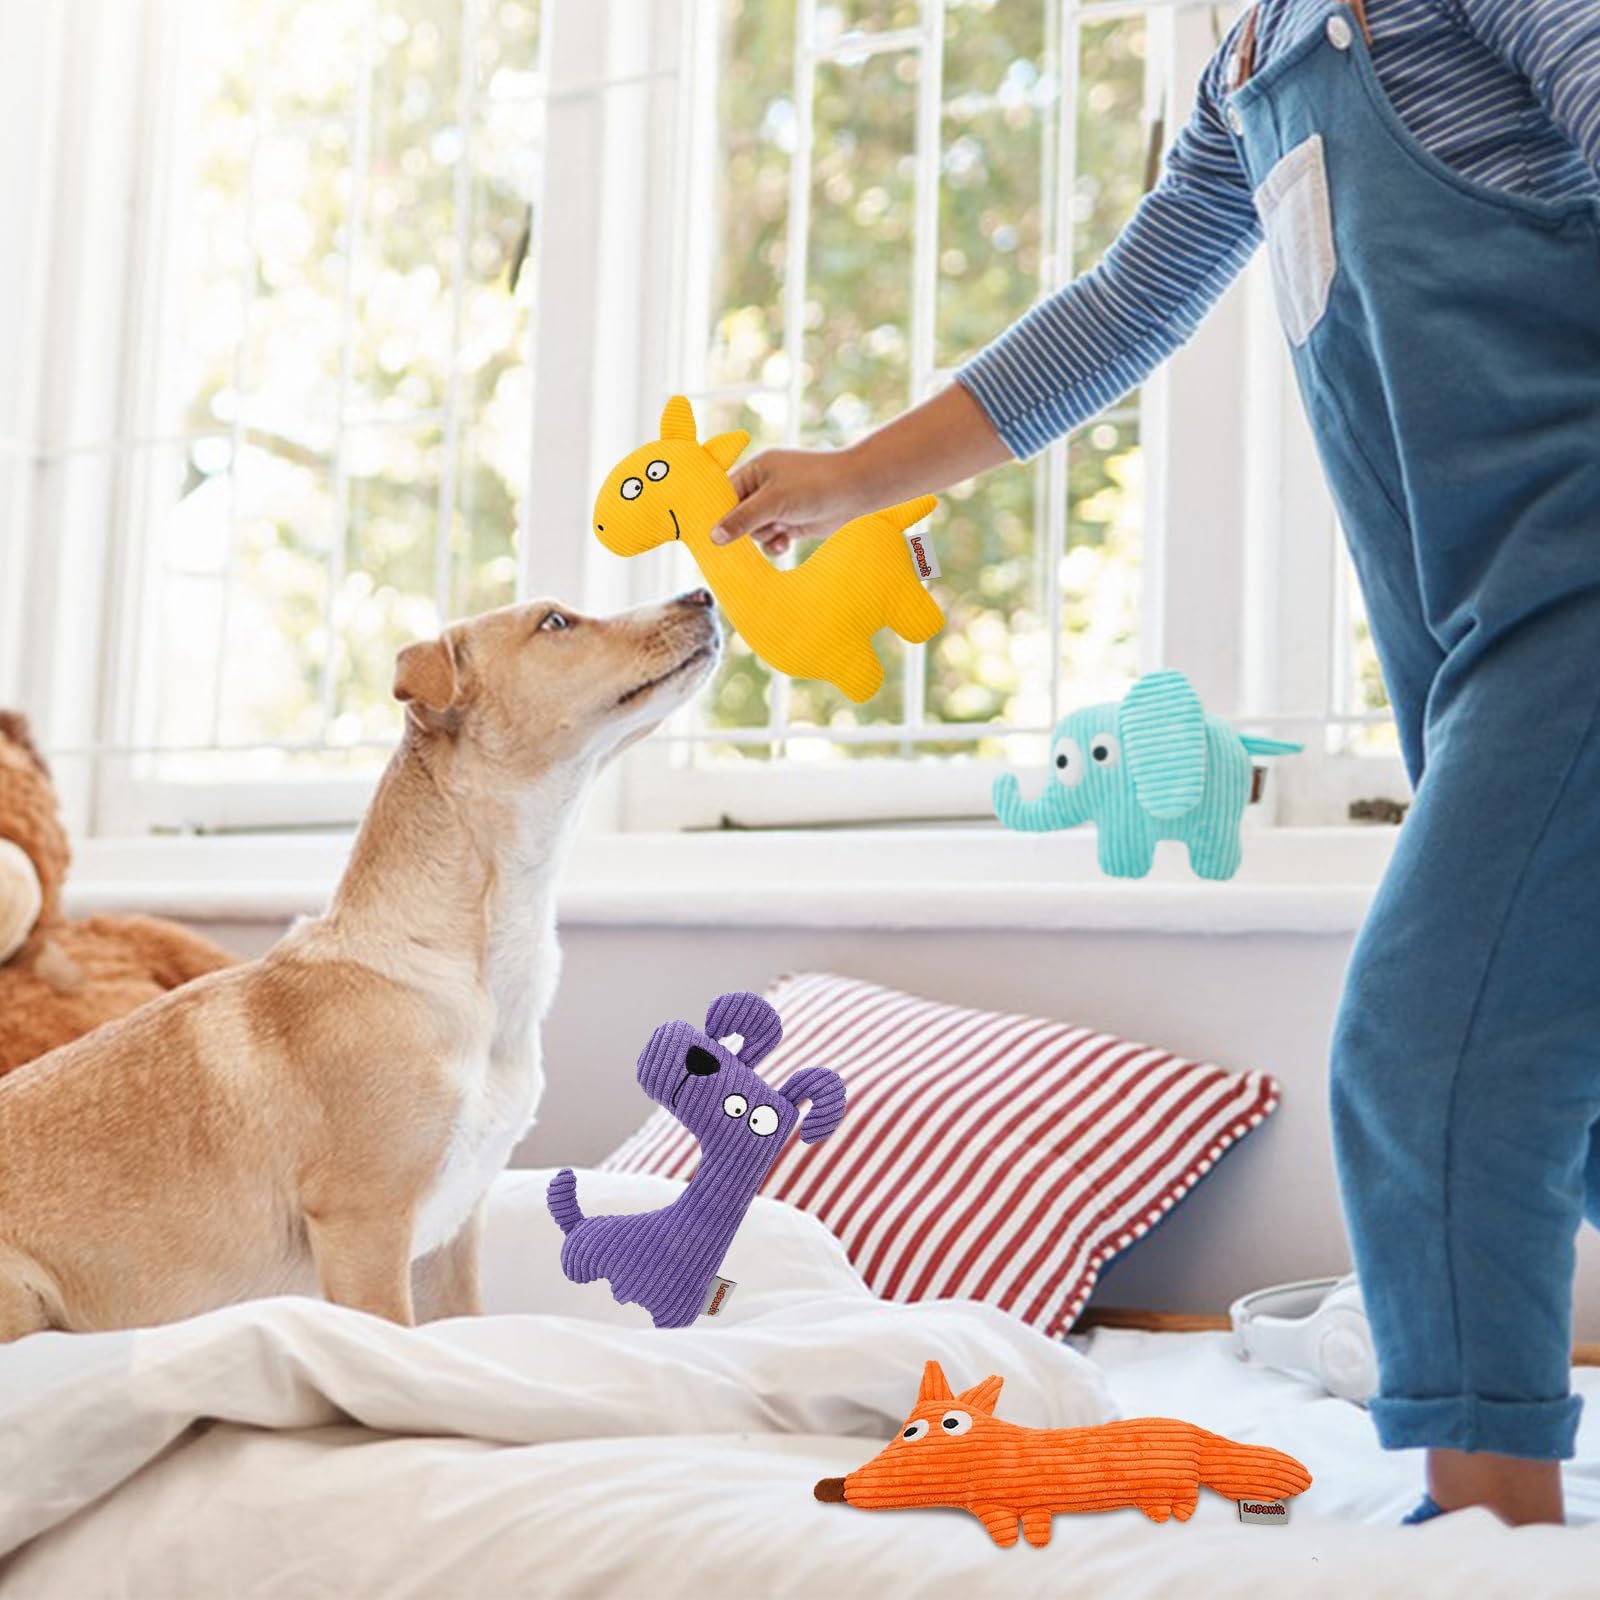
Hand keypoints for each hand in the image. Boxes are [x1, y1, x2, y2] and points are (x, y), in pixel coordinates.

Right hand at [710, 447, 871, 556]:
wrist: (854, 491)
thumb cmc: (813, 485)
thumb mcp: (773, 502)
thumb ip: (742, 520)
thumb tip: (713, 537)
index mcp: (754, 470)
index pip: (724, 494)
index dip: (719, 514)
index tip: (711, 535)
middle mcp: (763, 487)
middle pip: (738, 517)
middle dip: (748, 528)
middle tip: (756, 532)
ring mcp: (777, 505)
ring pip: (755, 531)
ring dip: (765, 536)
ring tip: (781, 530)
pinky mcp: (790, 521)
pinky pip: (771, 538)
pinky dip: (776, 543)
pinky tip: (787, 542)